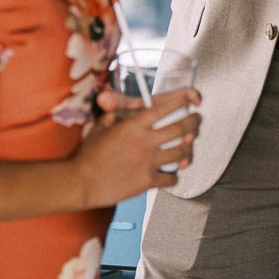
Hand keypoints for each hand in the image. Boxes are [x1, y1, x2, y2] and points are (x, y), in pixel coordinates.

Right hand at [73, 87, 201, 206]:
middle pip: (182, 128)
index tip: (194, 97)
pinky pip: (172, 178)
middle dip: (195, 121)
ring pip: (182, 152)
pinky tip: (173, 171)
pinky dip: (175, 174)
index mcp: (134, 124)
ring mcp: (148, 162)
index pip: (166, 106)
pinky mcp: (147, 182)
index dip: (184, 99)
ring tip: (189, 144)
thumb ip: (115, 110)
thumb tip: (111, 97)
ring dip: (190, 146)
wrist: (81, 182)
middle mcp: (144, 141)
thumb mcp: (102, 124)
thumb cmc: (89, 152)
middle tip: (198, 119)